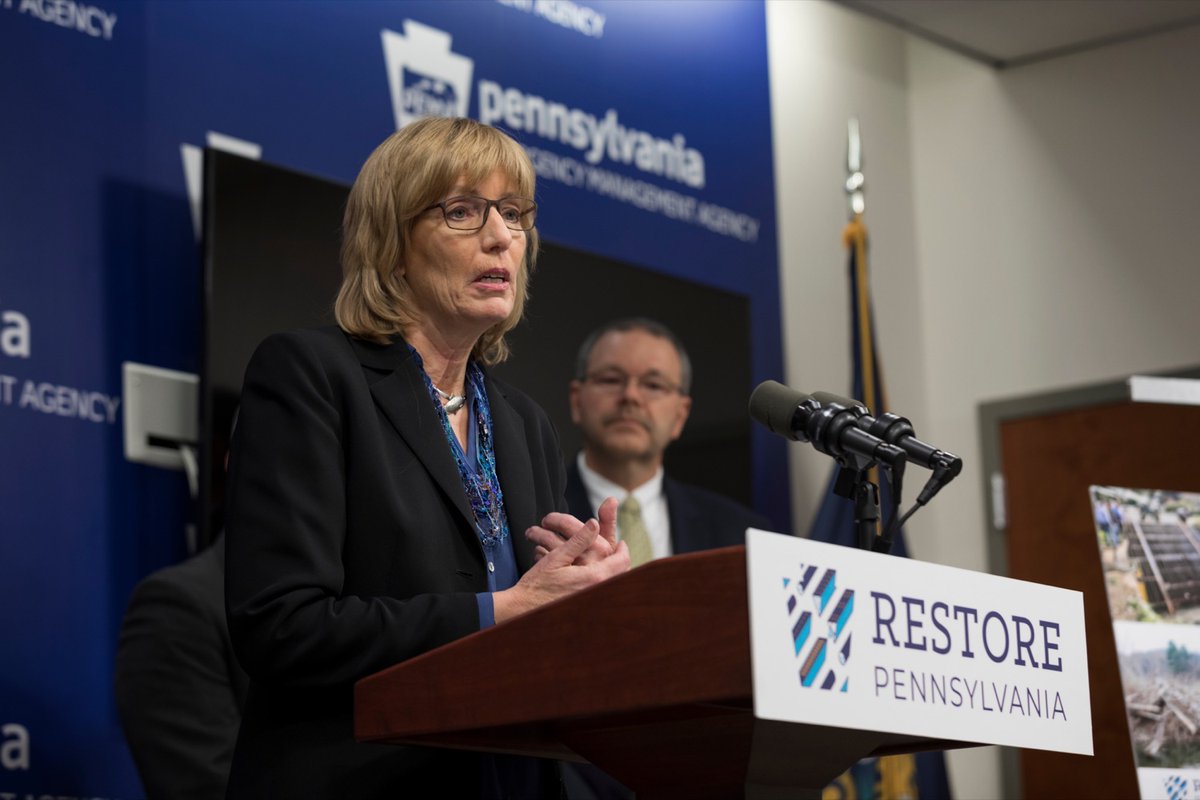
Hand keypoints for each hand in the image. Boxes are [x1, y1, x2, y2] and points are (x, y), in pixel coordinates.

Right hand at [495, 504, 628, 622]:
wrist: (523, 611)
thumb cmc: (537, 585)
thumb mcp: (556, 558)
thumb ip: (578, 541)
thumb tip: (594, 524)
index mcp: (594, 578)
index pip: (622, 560)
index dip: (623, 549)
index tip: (621, 542)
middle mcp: (597, 592)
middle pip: (622, 574)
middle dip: (620, 561)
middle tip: (617, 551)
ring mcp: (593, 602)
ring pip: (614, 583)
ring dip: (613, 572)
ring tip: (609, 563)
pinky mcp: (587, 609)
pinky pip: (603, 593)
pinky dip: (603, 583)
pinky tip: (594, 578)